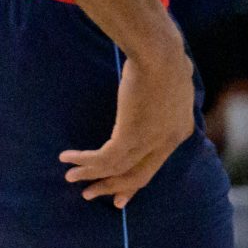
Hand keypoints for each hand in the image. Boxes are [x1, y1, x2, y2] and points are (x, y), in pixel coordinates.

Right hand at [60, 51, 194, 208]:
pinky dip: (84, 160)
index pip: (155, 164)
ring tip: (71, 178)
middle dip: (115, 187)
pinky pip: (104, 158)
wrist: (158, 52)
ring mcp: (150, 142)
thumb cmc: (164, 54)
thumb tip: (159, 78)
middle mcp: (167, 142)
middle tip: (93, 195)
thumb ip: (167, 87)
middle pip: (139, 176)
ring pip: (118, 170)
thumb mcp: (172, 76)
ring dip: (92, 175)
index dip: (134, 179)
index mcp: (180, 130)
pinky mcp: (131, 136)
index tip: (120, 192)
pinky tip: (68, 158)